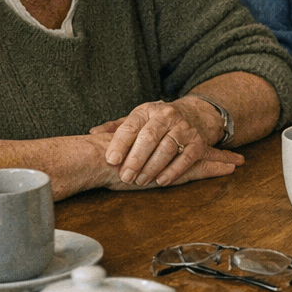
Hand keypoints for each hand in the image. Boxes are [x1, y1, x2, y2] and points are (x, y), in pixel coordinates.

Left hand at [91, 98, 243, 186]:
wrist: (195, 115)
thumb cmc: (157, 123)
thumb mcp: (137, 120)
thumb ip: (115, 128)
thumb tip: (93, 133)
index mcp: (147, 111)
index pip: (131, 126)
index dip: (120, 144)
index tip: (111, 160)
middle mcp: (167, 116)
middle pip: (149, 137)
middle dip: (136, 159)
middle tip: (125, 177)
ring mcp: (185, 128)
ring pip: (168, 148)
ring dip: (152, 167)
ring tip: (140, 181)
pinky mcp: (198, 142)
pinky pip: (186, 157)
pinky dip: (174, 170)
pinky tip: (161, 181)